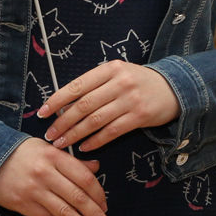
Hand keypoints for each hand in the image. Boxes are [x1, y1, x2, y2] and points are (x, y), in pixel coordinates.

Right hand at [0, 138, 112, 215]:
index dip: (99, 195)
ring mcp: (34, 191)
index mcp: (55, 157)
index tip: (107, 207)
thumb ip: (72, 160)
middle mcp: (46, 174)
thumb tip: (96, 167)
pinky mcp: (22, 205)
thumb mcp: (48, 148)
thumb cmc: (22, 152)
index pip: (84, 178)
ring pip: (64, 213)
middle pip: (78, 198)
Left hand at [37, 61, 179, 150]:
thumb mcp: (118, 74)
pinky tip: (84, 147)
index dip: (57, 100)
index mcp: (110, 68)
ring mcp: (131, 99)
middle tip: (50, 134)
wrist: (173, 88)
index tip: (42, 113)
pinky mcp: (140, 116)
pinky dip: (96, 140)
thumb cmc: (138, 82)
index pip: (77, 85)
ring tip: (62, 143)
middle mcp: (120, 82)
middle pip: (84, 105)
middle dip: (63, 122)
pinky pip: (112, 131)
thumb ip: (95, 85)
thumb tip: (63, 104)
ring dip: (75, 134)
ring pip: (95, 120)